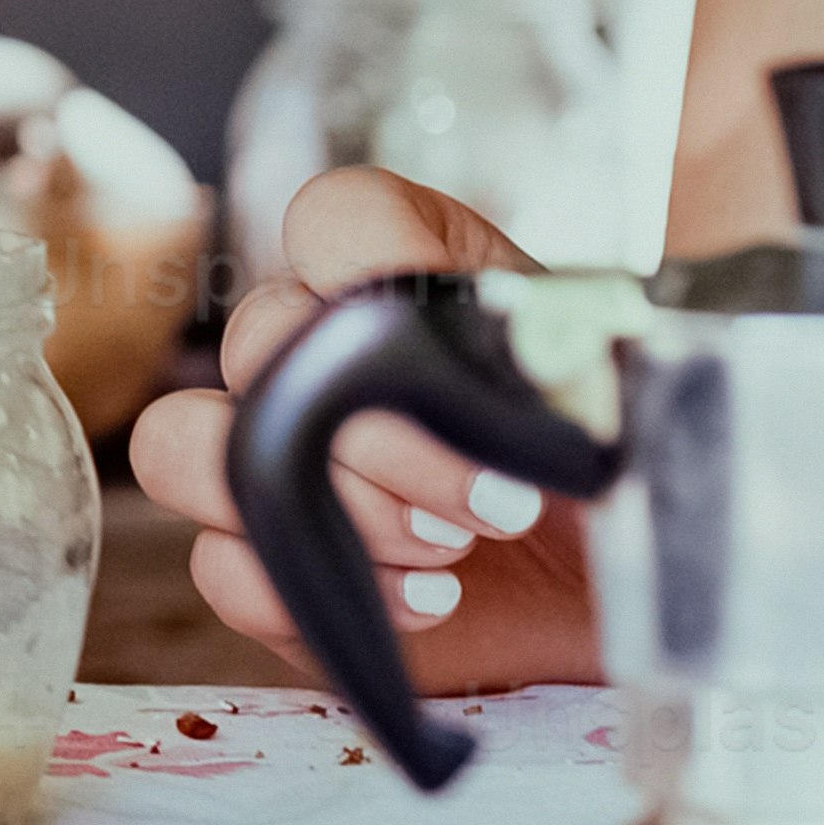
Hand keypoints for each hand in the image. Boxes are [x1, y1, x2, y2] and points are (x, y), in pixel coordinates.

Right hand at [118, 165, 601, 690]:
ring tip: (447, 551)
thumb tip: (530, 350)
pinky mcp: (268, 566)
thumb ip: (585, 359)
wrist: (641, 608)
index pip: (332, 217)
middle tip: (494, 504)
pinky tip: (429, 604)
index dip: (361, 259)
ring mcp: (280, 459)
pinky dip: (322, 594)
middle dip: (377, 439)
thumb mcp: (640, 401)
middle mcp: (325, 353)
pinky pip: (218, 568)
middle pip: (253, 340)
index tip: (432, 328)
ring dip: (327, 507)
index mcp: (416, 279)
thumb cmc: (633, 484)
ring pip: (182, 444)